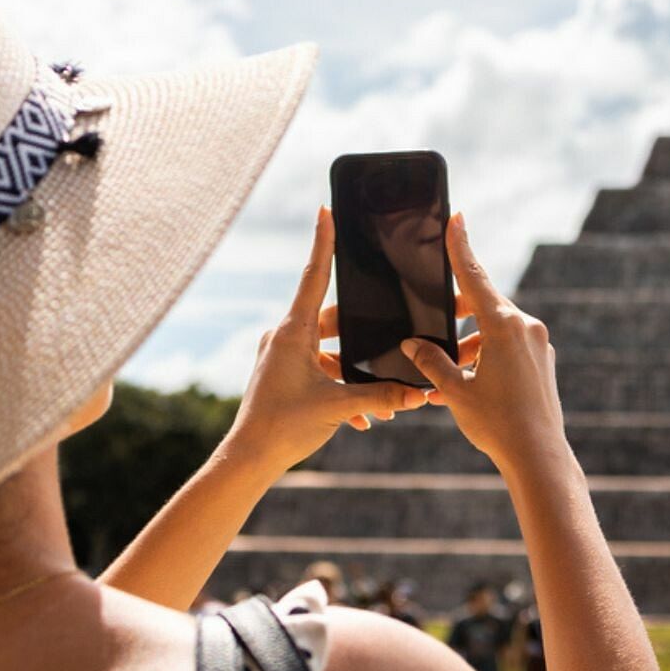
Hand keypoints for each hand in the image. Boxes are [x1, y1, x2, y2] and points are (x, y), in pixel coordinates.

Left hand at [228, 207, 426, 474]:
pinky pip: (319, 371)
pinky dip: (340, 386)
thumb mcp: (338, 407)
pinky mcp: (283, 376)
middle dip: (364, 334)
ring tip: (381, 399)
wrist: (248, 460)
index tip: (325, 210)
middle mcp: (285, 338)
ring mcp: (282, 357)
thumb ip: (381, 396)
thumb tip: (420, 393)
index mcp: (293, 332)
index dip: (323, 242)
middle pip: (333, 319)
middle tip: (390, 336)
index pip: (314, 276)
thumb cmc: (284, 428)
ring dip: (354, 370)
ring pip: (329, 351)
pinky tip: (362, 417)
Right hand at [399, 214, 568, 475]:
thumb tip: (411, 344)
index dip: (460, 246)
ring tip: (445, 373)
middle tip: (431, 327)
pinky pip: (509, 346)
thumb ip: (431, 361)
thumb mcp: (454, 391)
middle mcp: (526, 327)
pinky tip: (467, 382)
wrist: (538, 457)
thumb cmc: (496, 424)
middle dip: (456, 314)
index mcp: (504, 326)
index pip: (474, 276)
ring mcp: (538, 344)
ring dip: (470, 343)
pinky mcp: (543, 361)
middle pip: (484, 305)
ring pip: (495, 329)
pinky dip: (486, 355)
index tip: (457, 218)